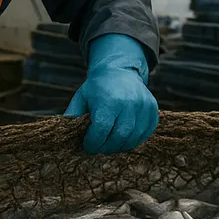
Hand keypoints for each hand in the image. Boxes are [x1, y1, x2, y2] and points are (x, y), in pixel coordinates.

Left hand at [65, 34, 158, 152]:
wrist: (120, 70)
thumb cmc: (97, 87)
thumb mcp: (81, 98)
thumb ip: (73, 116)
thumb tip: (65, 136)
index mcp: (108, 99)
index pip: (101, 130)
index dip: (93, 143)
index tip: (88, 146)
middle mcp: (129, 102)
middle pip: (118, 137)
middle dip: (106, 148)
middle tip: (98, 148)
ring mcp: (143, 106)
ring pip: (133, 138)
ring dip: (119, 146)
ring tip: (110, 145)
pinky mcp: (152, 110)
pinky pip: (145, 134)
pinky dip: (134, 140)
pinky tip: (123, 138)